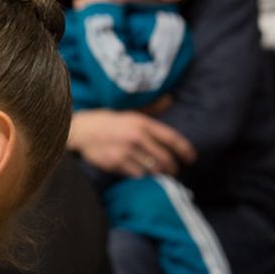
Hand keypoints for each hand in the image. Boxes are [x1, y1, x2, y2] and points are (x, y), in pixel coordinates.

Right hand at [68, 109, 195, 177]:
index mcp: (142, 123)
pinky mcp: (116, 162)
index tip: (191, 158)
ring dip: (157, 172)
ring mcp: (126, 150)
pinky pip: (136, 174)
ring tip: (158, 172)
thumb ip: (152, 109)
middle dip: (172, 167)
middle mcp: (136, 136)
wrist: (82, 130)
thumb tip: (170, 99)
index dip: (184, 150)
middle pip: (164, 158)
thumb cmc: (110, 122)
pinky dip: (140, 174)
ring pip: (152, 168)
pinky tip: (138, 171)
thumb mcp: (131, 113)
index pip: (171, 138)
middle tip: (174, 171)